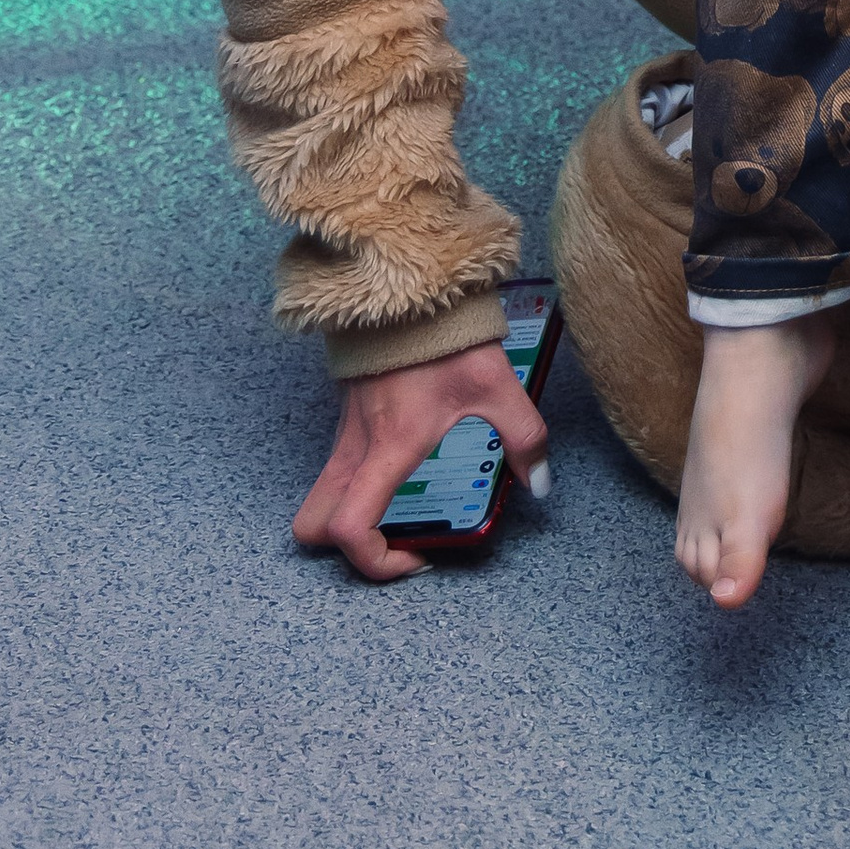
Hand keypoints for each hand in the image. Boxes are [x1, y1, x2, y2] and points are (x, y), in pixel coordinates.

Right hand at [293, 340, 548, 582]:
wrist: (409, 287)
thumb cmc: (447, 337)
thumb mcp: (498, 387)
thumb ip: (524, 438)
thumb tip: (538, 484)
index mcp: (390, 448)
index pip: (350, 528)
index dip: (375, 562)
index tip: (416, 556)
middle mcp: (356, 447)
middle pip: (311, 524)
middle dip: (346, 550)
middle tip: (398, 542)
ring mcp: (345, 432)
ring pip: (320, 497)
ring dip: (350, 519)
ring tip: (403, 513)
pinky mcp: (347, 418)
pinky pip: (335, 471)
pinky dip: (355, 490)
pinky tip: (402, 471)